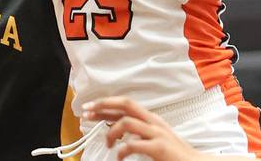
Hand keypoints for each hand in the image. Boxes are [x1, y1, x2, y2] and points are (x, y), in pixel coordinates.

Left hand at [83, 97, 204, 160]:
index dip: (105, 104)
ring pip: (127, 122)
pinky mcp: (159, 148)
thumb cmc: (173, 153)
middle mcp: (153, 121)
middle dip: (103, 105)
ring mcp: (157, 133)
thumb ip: (137, 130)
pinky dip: (122, 151)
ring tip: (108, 144)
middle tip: (87, 113)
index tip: (88, 108)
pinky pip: (134, 144)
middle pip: (125, 104)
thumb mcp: (154, 136)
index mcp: (151, 118)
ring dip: (111, 132)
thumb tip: (114, 127)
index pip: (124, 104)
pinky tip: (119, 156)